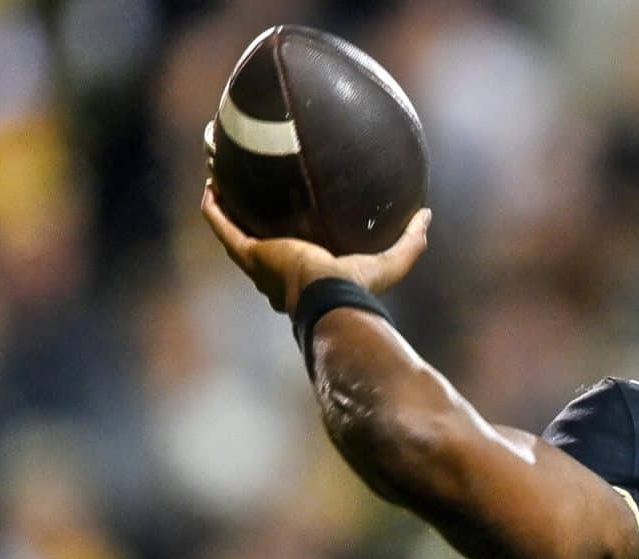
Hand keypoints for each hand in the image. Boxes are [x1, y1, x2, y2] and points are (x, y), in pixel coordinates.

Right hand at [201, 182, 430, 312]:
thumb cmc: (358, 288)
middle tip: (247, 195)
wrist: (330, 297)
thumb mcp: (391, 263)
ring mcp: (258, 264)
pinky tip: (212, 183)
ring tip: (220, 181)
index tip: (287, 222)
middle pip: (254, 245)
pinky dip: (214, 206)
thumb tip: (427, 215)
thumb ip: (411, 242)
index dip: (284, 243)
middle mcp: (274, 275)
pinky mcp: (248, 253)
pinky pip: (222, 225)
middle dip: (248, 222)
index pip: (290, 262)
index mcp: (303, 279)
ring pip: (232, 232)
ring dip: (224, 208)